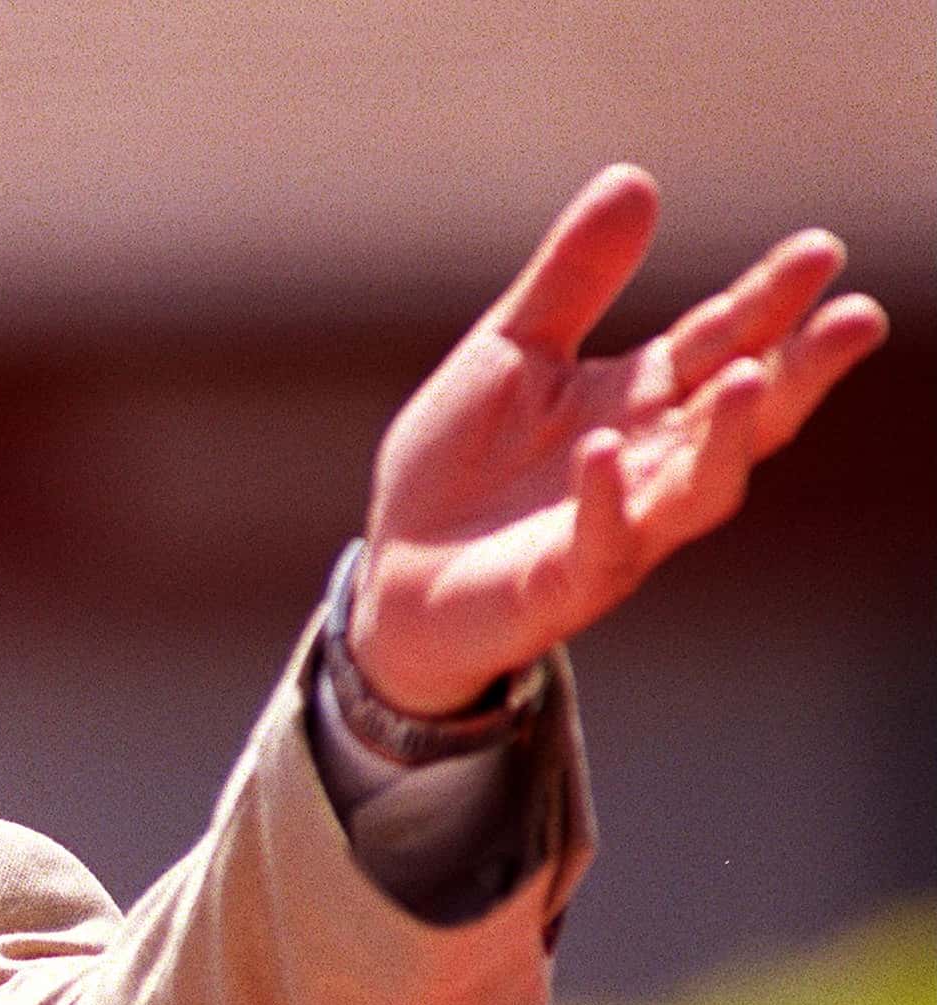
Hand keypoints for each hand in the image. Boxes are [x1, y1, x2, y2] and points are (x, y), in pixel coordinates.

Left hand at [350, 164, 888, 715]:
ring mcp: (618, 527)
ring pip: (699, 487)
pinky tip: (604, 451)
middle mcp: (651, 462)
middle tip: (856, 317)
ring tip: (748, 377)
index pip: (721, 338)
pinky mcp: (566, 583)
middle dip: (800, 368)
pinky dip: (607, 501)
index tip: (821, 251)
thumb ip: (572, 279)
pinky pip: (600, 544)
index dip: (770, 298)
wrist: (392, 576)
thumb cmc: (459, 467)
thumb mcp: (510, 352)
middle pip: (743, 412)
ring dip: (727, 436)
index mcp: (641, 398)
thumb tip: (636, 178)